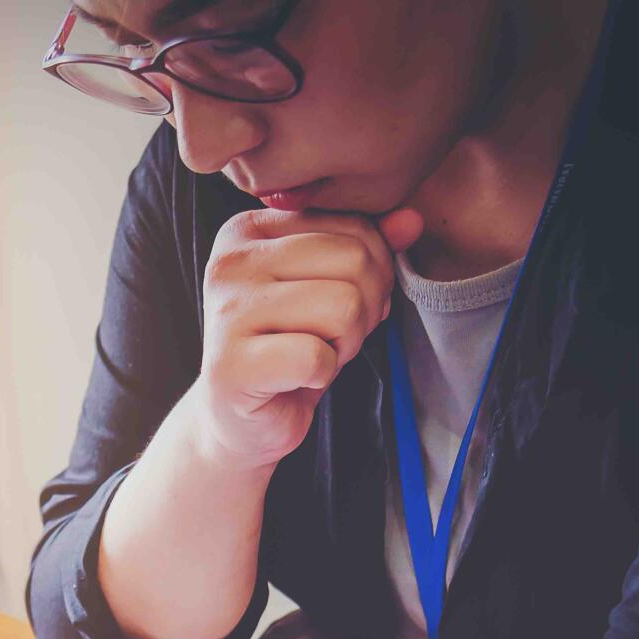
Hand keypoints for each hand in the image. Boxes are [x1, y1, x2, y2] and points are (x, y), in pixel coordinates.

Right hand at [193, 206, 422, 468]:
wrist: (239, 418)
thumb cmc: (287, 346)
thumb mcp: (330, 286)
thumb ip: (368, 247)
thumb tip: (412, 220)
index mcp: (249, 231)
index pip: (353, 228)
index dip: (373, 273)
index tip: (340, 304)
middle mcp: (230, 262)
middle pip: (353, 261)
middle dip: (363, 308)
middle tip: (332, 336)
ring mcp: (226, 313)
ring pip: (343, 306)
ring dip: (346, 342)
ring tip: (316, 354)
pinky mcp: (230, 364)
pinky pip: (317, 357)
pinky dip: (324, 374)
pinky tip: (298, 378)